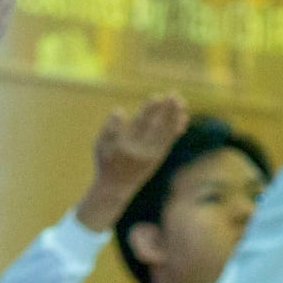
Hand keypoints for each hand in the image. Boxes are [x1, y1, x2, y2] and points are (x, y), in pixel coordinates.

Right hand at [76, 94, 190, 230]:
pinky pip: (169, 141)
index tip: (158, 97)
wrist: (116, 188)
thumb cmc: (106, 162)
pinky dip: (176, 130)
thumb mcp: (100, 145)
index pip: (141, 124)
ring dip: (175, 118)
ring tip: (182, 102)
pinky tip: (183, 117)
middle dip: (167, 111)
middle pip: (158, 127)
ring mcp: (153, 155)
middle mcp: (143, 151)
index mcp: (128, 145)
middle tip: (175, 95)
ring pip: (166, 134)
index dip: (150, 110)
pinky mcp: (158, 158)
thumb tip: (119, 110)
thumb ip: (109, 128)